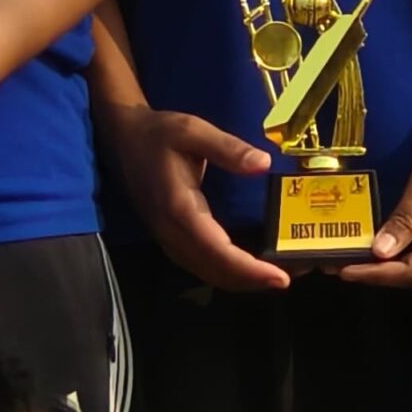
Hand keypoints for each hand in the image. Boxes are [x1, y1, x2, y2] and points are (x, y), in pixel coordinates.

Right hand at [97, 99, 290, 293]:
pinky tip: (247, 269)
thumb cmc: (159, 133)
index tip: (279, 278)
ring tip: (274, 278)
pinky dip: (225, 272)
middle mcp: (171, 229)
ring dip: (239, 280)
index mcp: (179, 207)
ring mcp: (167, 236)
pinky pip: (198, 264)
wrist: (122, 137)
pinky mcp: (169, 236)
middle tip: (289, 279)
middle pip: (212, 269)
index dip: (247, 268)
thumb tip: (263, 164)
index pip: (215, 249)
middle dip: (251, 280)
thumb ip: (228, 148)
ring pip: (205, 271)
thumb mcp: (194, 131)